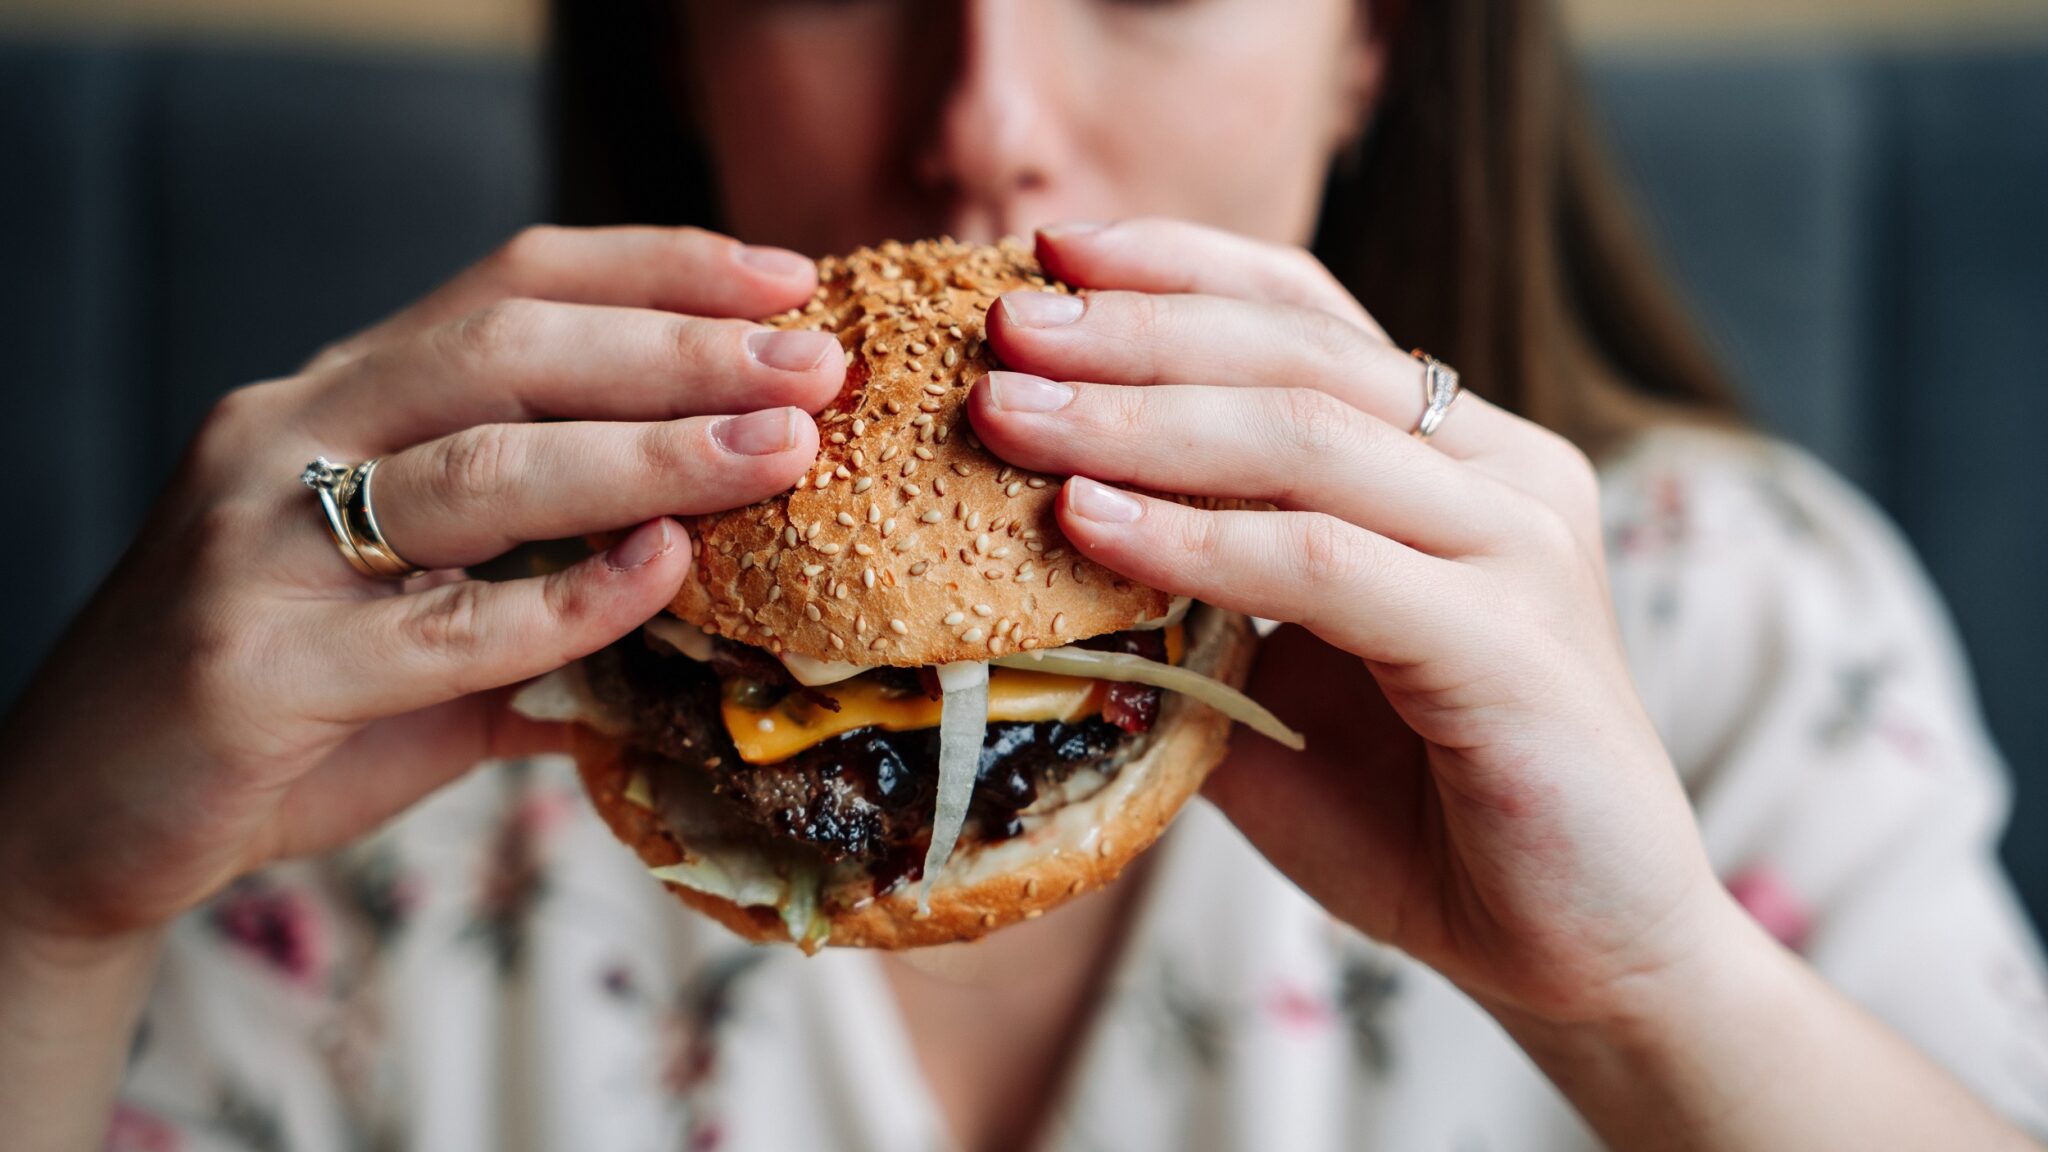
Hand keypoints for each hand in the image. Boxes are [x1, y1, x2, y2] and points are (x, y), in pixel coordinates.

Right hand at [0, 226, 841, 943]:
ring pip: (480, 466)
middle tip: (814, 367)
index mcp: (336, 402)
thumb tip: (716, 593)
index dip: (655, 270)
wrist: (86, 818)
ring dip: (650, 452)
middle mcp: (289, 438)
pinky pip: (442, 624)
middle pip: (505, 348)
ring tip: (778, 451)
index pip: (507, 285)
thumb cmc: (283, 709)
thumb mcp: (421, 619)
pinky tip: (665, 576)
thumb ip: (547, 596)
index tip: (783, 285)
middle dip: (677, 348)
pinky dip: (569, 601)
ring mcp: (258, 543)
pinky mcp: (251, 663)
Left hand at [967, 218, 1730, 1026]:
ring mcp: (1519, 546)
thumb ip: (1196, 608)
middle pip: (1296, 354)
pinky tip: (1087, 524)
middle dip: (1132, 330)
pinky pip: (1324, 563)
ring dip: (1136, 419)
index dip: (1179, 270)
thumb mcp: (1285, 687)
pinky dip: (1195, 538)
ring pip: (1306, 437)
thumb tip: (1040, 552)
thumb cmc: (1423, 817)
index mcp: (1458, 461)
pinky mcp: (1512, 640)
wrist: (1578, 952)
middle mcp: (1503, 474)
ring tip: (1008, 413)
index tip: (1053, 249)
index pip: (1310, 318)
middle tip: (1003, 323)